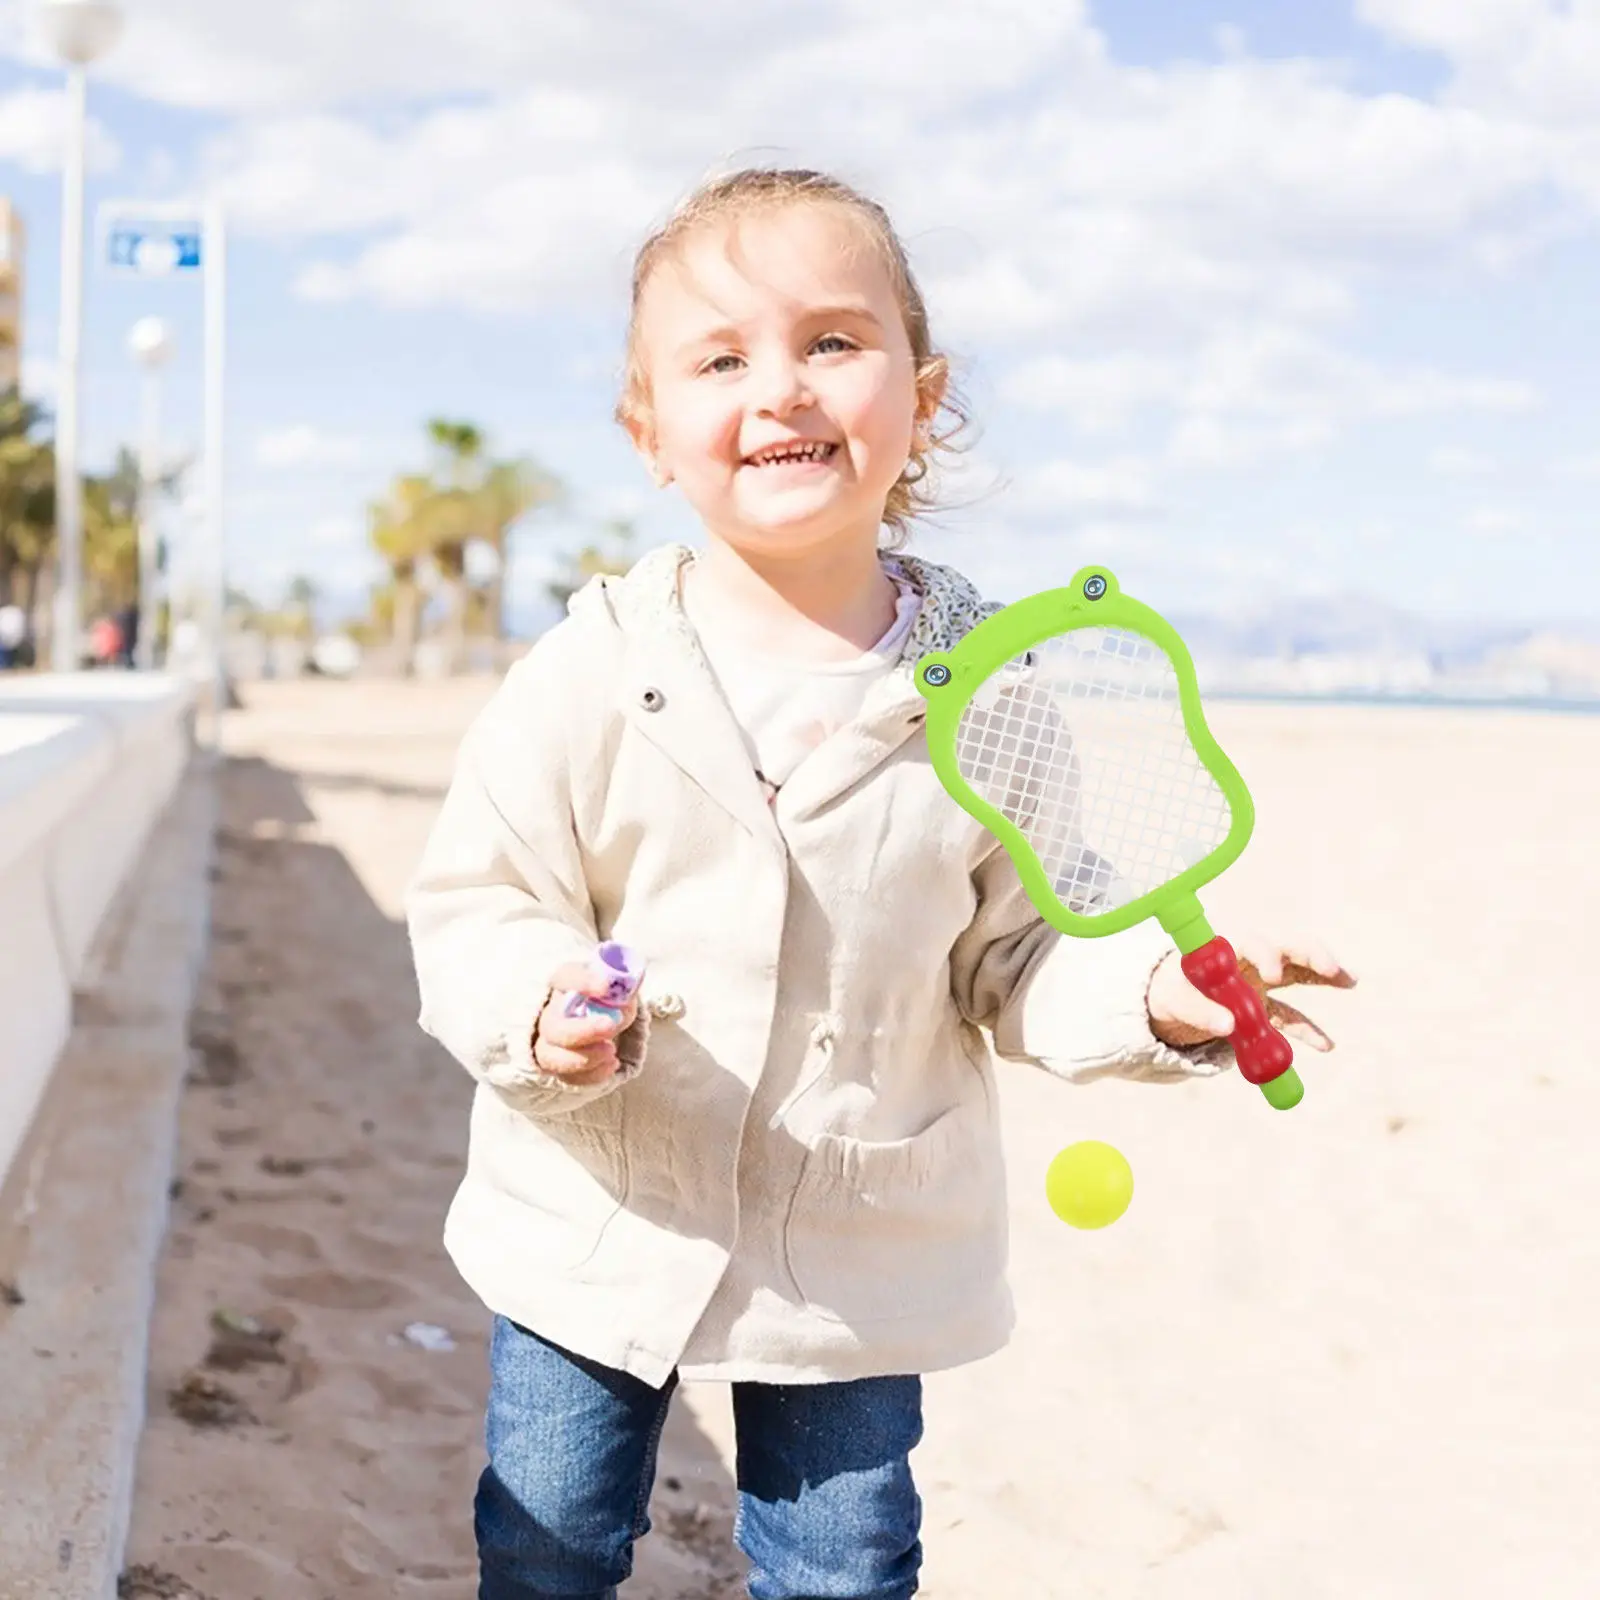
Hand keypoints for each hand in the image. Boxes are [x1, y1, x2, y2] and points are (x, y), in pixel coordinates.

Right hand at [532, 962, 639, 1086]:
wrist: (603, 1022)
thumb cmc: (608, 1000)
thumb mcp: (620, 990)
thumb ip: (624, 990)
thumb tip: (628, 989)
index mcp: (564, 985)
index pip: (564, 978)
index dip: (582, 982)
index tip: (606, 987)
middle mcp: (550, 1014)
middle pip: (551, 1026)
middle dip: (582, 1030)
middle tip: (610, 1026)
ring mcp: (549, 1044)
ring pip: (550, 1057)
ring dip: (584, 1058)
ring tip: (611, 1050)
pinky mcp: (558, 1068)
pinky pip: (566, 1077)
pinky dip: (591, 1074)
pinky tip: (612, 1065)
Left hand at [1148, 934, 1356, 1051]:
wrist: (1166, 1003)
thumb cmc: (1169, 992)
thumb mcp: (1176, 1001)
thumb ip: (1199, 1011)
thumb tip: (1228, 1025)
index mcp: (1225, 951)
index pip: (1252, 943)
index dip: (1266, 955)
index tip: (1274, 976)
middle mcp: (1247, 962)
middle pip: (1286, 949)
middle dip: (1310, 955)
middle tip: (1332, 969)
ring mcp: (1260, 983)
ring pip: (1298, 973)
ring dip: (1323, 975)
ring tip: (1350, 980)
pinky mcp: (1263, 1009)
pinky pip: (1290, 1017)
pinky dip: (1307, 1030)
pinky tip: (1325, 1045)